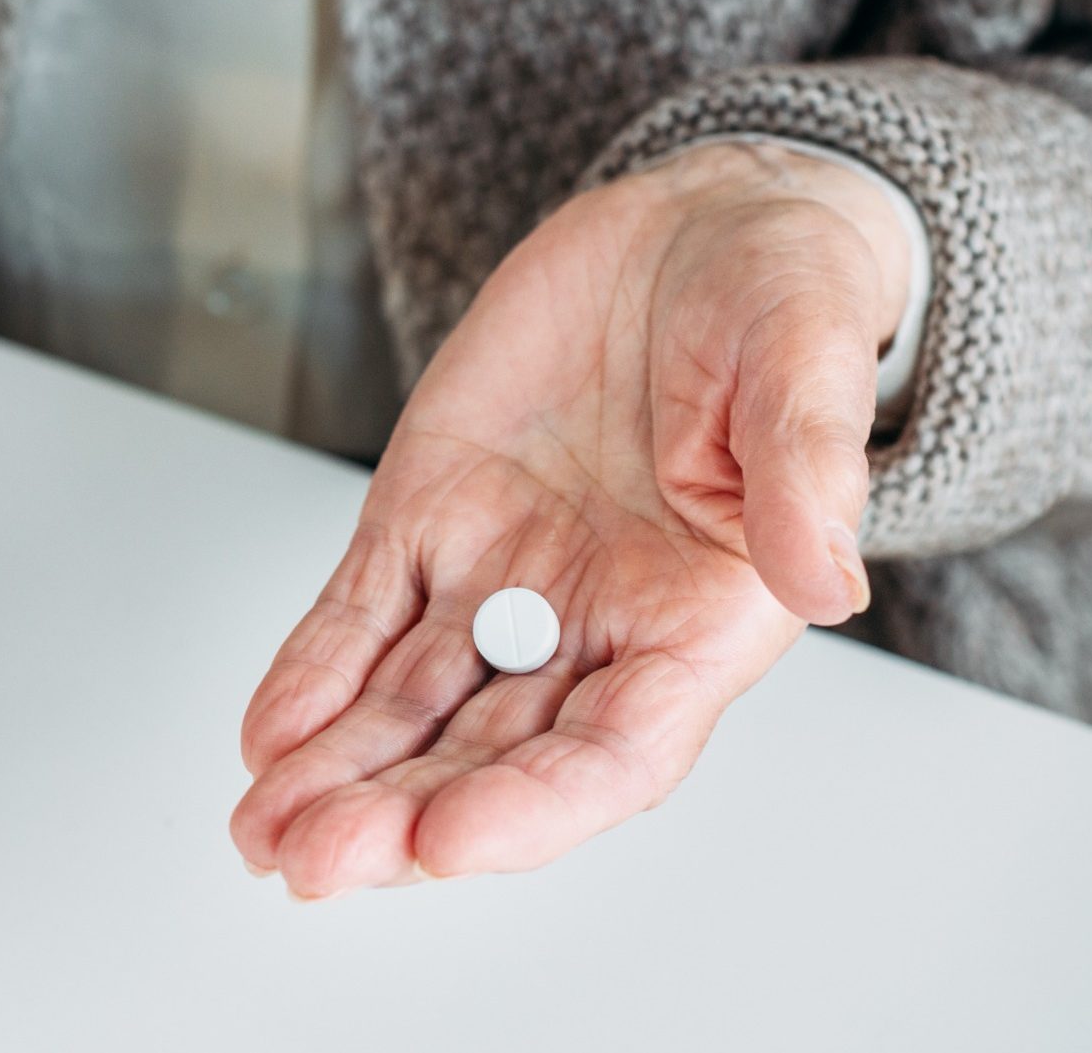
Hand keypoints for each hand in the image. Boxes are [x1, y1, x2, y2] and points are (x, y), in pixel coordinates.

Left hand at [230, 142, 912, 895]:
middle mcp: (593, 625)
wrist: (691, 231)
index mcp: (700, 619)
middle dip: (401, 812)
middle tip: (317, 859)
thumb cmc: (775, 305)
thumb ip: (806, 473)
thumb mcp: (806, 363)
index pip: (615, 751)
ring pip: (410, 706)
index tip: (449, 839)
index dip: (533, 806)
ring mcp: (501, 579)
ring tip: (264, 832)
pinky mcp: (426, 519)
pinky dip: (312, 678)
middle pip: (492, 753)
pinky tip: (267, 737)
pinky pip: (358, 617)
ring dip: (338, 773)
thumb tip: (827, 579)